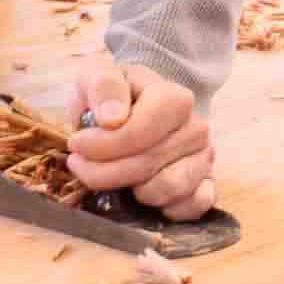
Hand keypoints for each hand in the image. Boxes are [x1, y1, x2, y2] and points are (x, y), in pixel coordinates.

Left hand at [66, 51, 214, 220]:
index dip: (102, 145)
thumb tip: (111, 118)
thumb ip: (103, 86)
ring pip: (166, 190)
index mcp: (174, 98)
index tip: (76, 144)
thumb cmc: (115, 94)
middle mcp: (196, 129)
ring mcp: (204, 159)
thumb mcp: (98, 75)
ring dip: (129, 190)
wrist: (138, 105)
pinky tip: (137, 192)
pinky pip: (188, 209)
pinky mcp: (206, 185)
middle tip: (80, 163)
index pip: (138, 133)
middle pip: (146, 165)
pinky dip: (159, 208)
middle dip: (103, 171)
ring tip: (110, 174)